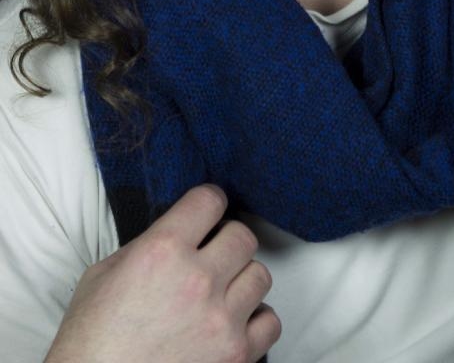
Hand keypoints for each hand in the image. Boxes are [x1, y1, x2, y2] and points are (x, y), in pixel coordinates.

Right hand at [44, 184, 280, 362]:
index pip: (209, 200)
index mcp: (162, 251)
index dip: (208, 203)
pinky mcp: (235, 356)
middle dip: (227, 242)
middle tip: (212, 256)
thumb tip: (179, 233)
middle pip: (243, 236)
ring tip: (221, 294)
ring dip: (242, 281)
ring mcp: (220, 320)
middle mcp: (197, 280)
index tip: (206, 213)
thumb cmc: (90, 342)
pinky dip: (255, 321)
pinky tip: (233, 323)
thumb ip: (147, 245)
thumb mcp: (103, 275)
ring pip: (261, 275)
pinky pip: (270, 322)